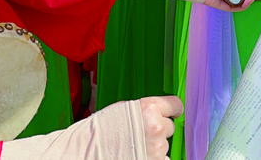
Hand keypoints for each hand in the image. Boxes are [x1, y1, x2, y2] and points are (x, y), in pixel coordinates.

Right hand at [0, 97, 180, 158]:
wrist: (84, 152)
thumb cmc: (99, 129)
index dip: (171, 110)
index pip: (176, 105)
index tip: (169, 113)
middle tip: (139, 133)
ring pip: (165, 146)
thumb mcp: (123, 109)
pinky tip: (137, 155)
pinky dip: (153, 159)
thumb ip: (146, 109)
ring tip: (134, 146)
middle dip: (158, 130)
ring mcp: (156, 148)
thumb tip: (161, 112)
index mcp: (149, 108)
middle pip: (169, 127)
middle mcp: (157, 127)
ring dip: (155, 146)